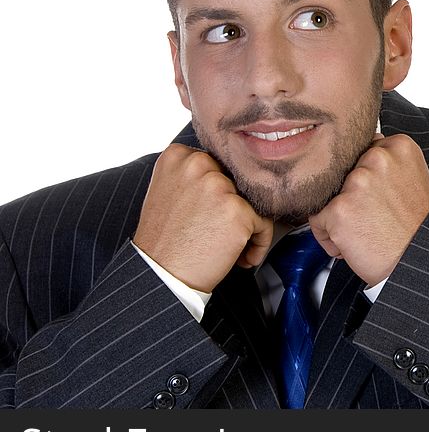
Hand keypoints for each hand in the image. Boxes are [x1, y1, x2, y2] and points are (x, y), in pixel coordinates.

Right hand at [132, 144, 273, 291]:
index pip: (221, 166)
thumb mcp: (169, 192)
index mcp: (179, 156)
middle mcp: (199, 164)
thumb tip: (234, 176)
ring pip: (254, 202)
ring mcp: (219, 186)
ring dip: (248, 227)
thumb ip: (197, 176)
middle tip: (219, 234)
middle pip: (239, 182)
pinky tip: (240, 258)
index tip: (212, 215)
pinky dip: (259, 244)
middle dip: (235, 209)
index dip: (222, 193)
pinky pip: (265, 224)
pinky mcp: (238, 210)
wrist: (160, 276)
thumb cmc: (166, 241)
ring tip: (228, 247)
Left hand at [309, 133, 428, 286]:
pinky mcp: (340, 209)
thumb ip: (387, 163)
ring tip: (365, 231)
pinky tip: (354, 244)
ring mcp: (357, 182)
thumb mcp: (413, 181)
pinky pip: (317, 221)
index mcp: (399, 147)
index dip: (364, 178)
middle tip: (373, 216)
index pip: (360, 151)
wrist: (418, 264)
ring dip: (339, 216)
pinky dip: (330, 238)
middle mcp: (378, 158)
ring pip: (327, 195)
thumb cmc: (417, 230)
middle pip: (341, 172)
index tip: (376, 196)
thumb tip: (360, 156)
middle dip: (349, 196)